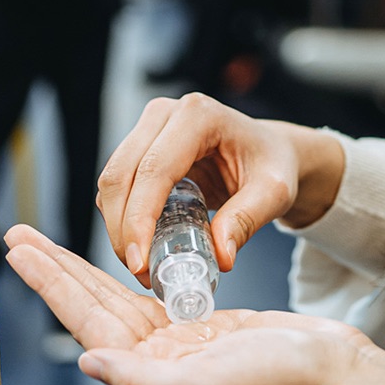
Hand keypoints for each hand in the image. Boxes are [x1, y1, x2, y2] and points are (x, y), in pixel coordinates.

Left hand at [5, 225, 384, 384]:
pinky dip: (120, 275)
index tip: (19, 252)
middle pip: (90, 306)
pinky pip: (147, 294)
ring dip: (78, 269)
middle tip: (16, 237)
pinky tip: (101, 262)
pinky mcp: (199, 326)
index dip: (51, 285)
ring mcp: (175, 345)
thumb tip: (89, 364)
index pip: (87, 323)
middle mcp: (154, 362)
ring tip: (41, 244)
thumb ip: (144, 381)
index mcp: (150, 376)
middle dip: (53, 270)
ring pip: (113, 297)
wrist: (331, 376)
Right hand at [97, 94, 343, 277]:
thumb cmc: (271, 164)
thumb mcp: (273, 192)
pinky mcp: (139, 148)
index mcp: (198, 116)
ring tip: (142, 264)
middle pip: (120, 174)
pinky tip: (141, 245)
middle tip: (139, 270)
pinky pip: (118, 187)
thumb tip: (220, 257)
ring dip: (118, 227)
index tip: (140, 261)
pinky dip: (122, 219)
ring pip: (111, 182)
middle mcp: (164, 114)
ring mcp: (147, 128)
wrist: (268, 151)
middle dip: (122, 229)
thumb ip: (247, 220)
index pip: (154, 170)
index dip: (139, 218)